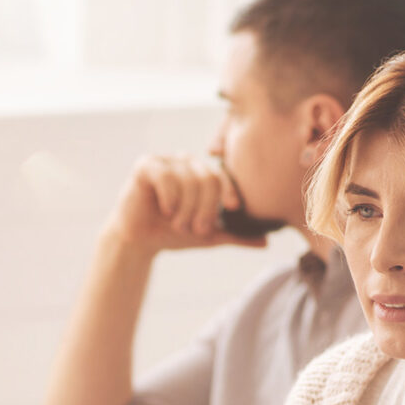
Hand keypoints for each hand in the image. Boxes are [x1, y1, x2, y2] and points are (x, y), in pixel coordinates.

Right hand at [105, 154, 267, 253]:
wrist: (138, 242)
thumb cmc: (171, 235)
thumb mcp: (208, 236)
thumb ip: (235, 236)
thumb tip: (265, 243)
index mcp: (201, 173)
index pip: (222, 176)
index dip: (229, 191)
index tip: (232, 208)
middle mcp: (185, 162)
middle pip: (207, 177)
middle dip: (204, 208)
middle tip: (197, 228)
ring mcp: (165, 161)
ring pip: (188, 179)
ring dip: (185, 208)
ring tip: (177, 224)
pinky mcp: (145, 165)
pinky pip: (166, 175)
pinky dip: (169, 197)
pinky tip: (165, 210)